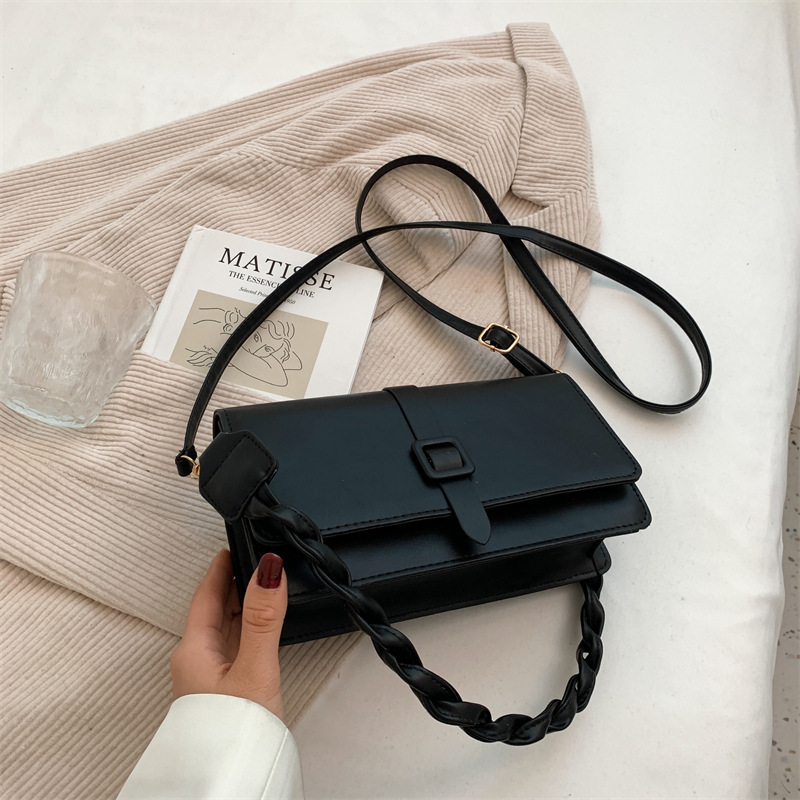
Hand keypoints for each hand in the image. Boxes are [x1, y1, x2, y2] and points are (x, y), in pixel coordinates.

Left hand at [170, 549, 286, 719]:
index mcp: (194, 650)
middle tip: (253, 558)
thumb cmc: (231, 735)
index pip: (206, 594)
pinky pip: (233, 647)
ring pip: (223, 629)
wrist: (228, 783)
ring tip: (261, 587)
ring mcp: (209, 678)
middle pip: (213, 609)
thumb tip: (269, 570)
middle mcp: (197, 661)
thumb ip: (263, 619)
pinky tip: (261, 633)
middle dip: (233, 582)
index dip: (221, 567)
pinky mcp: (224, 692)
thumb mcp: (254, 669)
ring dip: (241, 605)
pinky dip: (247, 630)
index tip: (233, 543)